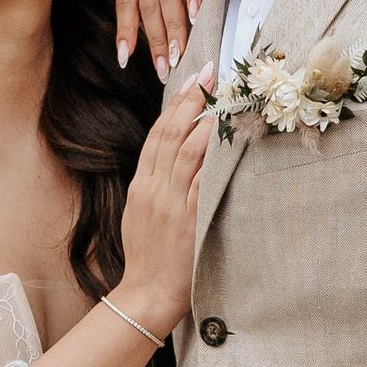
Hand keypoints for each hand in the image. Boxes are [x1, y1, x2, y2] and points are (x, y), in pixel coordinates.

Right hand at [114, 79, 215, 332]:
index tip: (191, 83)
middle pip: (171, 134)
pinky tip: (227, 136)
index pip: (157, 136)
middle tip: (209, 73)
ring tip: (221, 94)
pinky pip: (202, 178)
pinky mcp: (188, 217)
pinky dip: (214, 154)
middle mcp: (154, 188)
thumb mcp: (140, 217)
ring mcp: (171, 201)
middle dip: (191, 100)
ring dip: (205, 118)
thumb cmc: (148, 260)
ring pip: (186, 150)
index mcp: (141, 187)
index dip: (174, 106)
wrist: (146, 293)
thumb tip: (172, 166)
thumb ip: (154, 190)